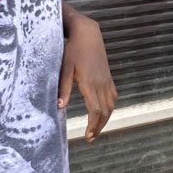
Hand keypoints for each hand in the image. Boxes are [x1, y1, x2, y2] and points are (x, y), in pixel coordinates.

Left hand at [58, 12, 116, 140]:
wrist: (88, 34)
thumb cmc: (73, 50)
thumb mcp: (65, 68)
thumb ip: (64, 88)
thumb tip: (59, 107)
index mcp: (90, 83)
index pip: (96, 111)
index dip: (93, 125)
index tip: (87, 136)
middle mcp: (101, 84)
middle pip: (105, 112)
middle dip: (99, 127)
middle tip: (90, 138)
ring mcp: (107, 81)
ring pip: (111, 106)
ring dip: (105, 120)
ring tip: (96, 129)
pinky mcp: (108, 77)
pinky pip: (113, 97)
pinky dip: (109, 108)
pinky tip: (104, 112)